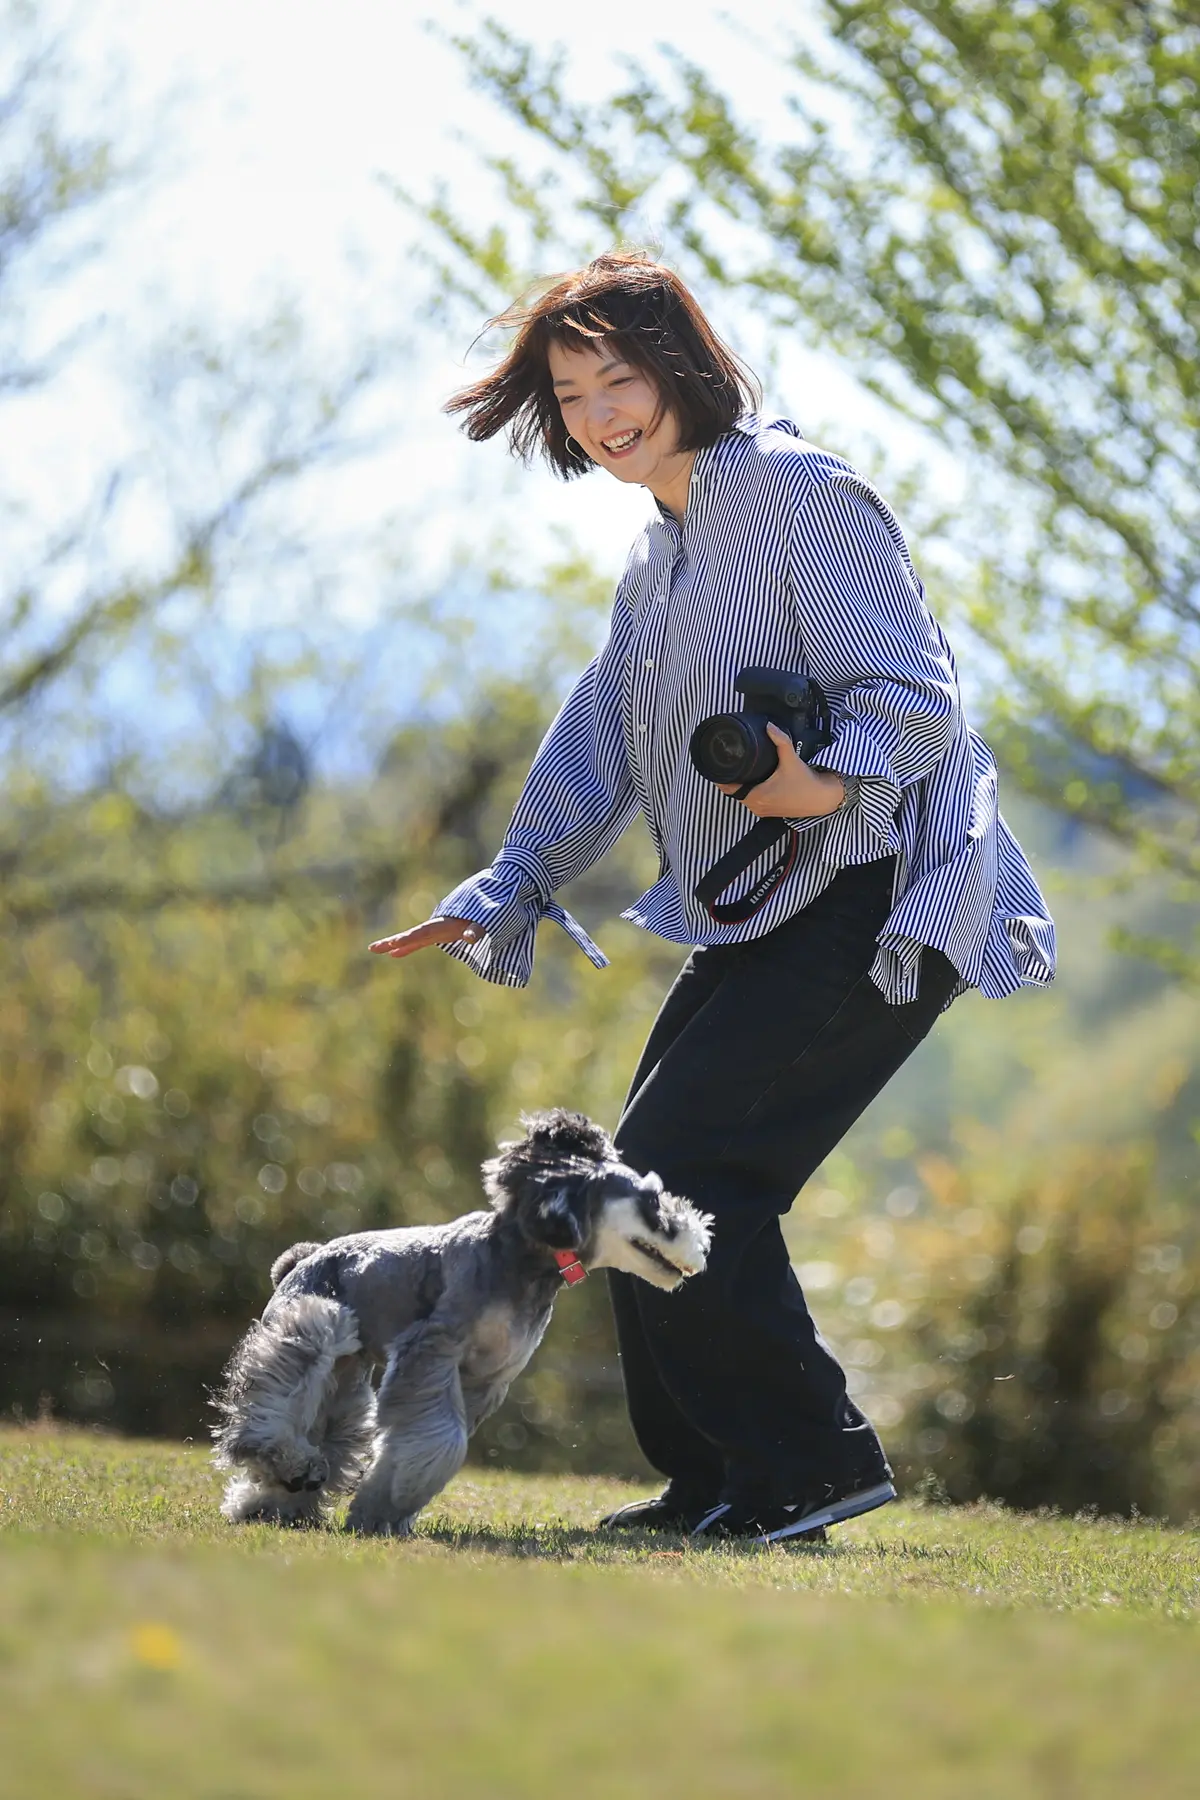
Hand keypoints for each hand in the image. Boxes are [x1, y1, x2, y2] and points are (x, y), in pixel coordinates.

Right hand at [368, 917, 483, 959]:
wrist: (496, 893)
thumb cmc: (492, 910)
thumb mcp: (485, 922)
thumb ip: (477, 929)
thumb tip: (469, 936)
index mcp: (445, 924)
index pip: (421, 933)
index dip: (406, 940)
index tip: (392, 945)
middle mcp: (438, 925)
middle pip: (412, 935)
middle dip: (393, 942)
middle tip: (372, 948)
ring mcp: (440, 928)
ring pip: (414, 938)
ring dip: (398, 944)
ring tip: (379, 950)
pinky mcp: (443, 932)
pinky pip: (422, 940)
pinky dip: (410, 946)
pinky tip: (397, 953)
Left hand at [717, 723, 844, 818]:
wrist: (821, 798)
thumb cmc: (805, 781)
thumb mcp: (791, 758)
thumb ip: (780, 740)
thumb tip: (768, 725)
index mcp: (756, 795)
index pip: (728, 789)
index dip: (720, 778)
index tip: (718, 765)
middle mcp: (756, 806)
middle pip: (733, 792)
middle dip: (730, 779)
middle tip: (729, 763)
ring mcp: (762, 811)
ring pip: (743, 798)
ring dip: (740, 786)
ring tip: (738, 770)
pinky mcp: (769, 812)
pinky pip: (752, 802)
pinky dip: (749, 793)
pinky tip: (751, 781)